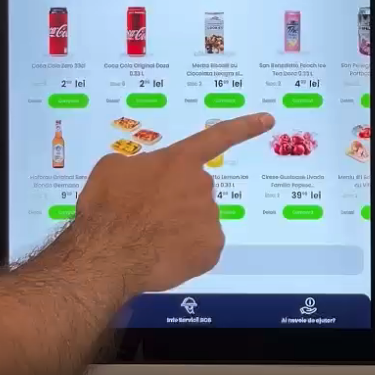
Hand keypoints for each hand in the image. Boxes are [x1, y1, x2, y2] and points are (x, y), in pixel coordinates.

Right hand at [71, 112, 274, 295]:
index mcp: (179, 161)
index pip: (217, 137)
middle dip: (177, 200)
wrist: (108, 253)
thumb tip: (146, 177)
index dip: (244, 127)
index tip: (268, 119)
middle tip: (147, 216)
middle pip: (195, 191)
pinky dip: (184, 252)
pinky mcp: (211, 250)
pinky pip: (200, 248)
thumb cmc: (106, 208)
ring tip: (148, 238)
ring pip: (197, 221)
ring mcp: (211, 218)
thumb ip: (139, 166)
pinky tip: (162, 255)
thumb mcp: (112, 169)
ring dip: (179, 227)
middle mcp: (202, 185)